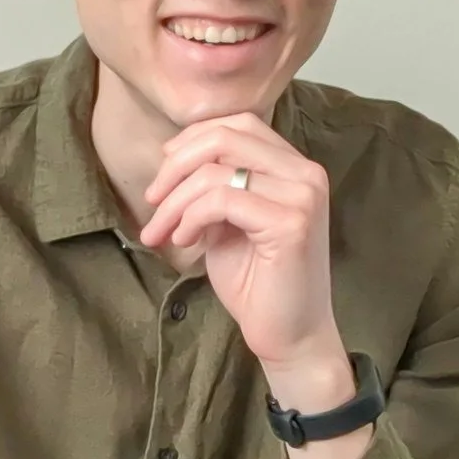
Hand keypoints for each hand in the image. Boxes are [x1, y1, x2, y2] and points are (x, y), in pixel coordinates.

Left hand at [140, 113, 337, 370]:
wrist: (289, 335)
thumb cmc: (257, 282)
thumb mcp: (228, 221)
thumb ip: (214, 184)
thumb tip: (172, 157)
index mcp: (294, 166)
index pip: (238, 123)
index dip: (192, 140)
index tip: (163, 174)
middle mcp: (305, 172)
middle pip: (224, 137)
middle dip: (175, 167)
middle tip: (152, 201)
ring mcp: (303, 195)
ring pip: (216, 171)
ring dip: (175, 201)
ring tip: (163, 232)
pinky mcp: (291, 223)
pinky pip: (221, 200)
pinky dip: (190, 218)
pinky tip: (185, 242)